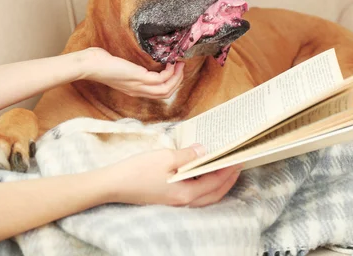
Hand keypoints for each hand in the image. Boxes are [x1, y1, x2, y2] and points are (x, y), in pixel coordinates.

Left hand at [79, 47, 184, 98]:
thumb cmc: (99, 63)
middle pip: (166, 94)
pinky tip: (169, 63)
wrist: (89, 66)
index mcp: (134, 90)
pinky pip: (161, 80)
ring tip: (179, 64)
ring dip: (177, 77)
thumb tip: (136, 56)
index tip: (175, 70)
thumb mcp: (118, 67)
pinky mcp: (138, 78)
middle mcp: (138, 90)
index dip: (170, 84)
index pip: (158, 93)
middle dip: (178, 81)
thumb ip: (129, 65)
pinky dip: (169, 72)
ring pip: (166, 90)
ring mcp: (138, 86)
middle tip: (182, 67)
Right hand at [100, 144, 241, 206]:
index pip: (215, 182)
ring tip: (225, 169)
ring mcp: (175, 201)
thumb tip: (204, 150)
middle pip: (214, 193)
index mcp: (186, 193)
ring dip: (218, 184)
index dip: (228, 170)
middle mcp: (183, 201)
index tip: (239, 158)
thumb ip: (188, 155)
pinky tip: (202, 174)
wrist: (113, 185)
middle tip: (238, 165)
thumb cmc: (138, 171)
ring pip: (205, 196)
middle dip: (228, 179)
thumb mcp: (165, 158)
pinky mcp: (168, 198)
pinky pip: (195, 194)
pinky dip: (205, 185)